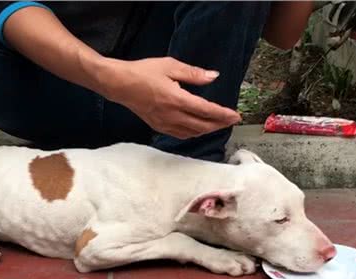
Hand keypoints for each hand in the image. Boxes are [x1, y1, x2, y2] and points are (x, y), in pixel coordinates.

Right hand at [100, 57, 241, 139]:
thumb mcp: (170, 66)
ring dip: (208, 130)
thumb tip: (213, 76)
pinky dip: (194, 133)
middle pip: (202, 126)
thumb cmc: (143, 72)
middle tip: (231, 121)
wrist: (120, 84)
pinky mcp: (158, 126)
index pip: (206, 111)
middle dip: (219, 124)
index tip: (235, 116)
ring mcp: (165, 123)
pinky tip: (198, 129)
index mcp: (177, 99)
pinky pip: (181, 134)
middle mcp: (172, 115)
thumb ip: (193, 73)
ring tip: (218, 124)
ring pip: (192, 133)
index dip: (223, 115)